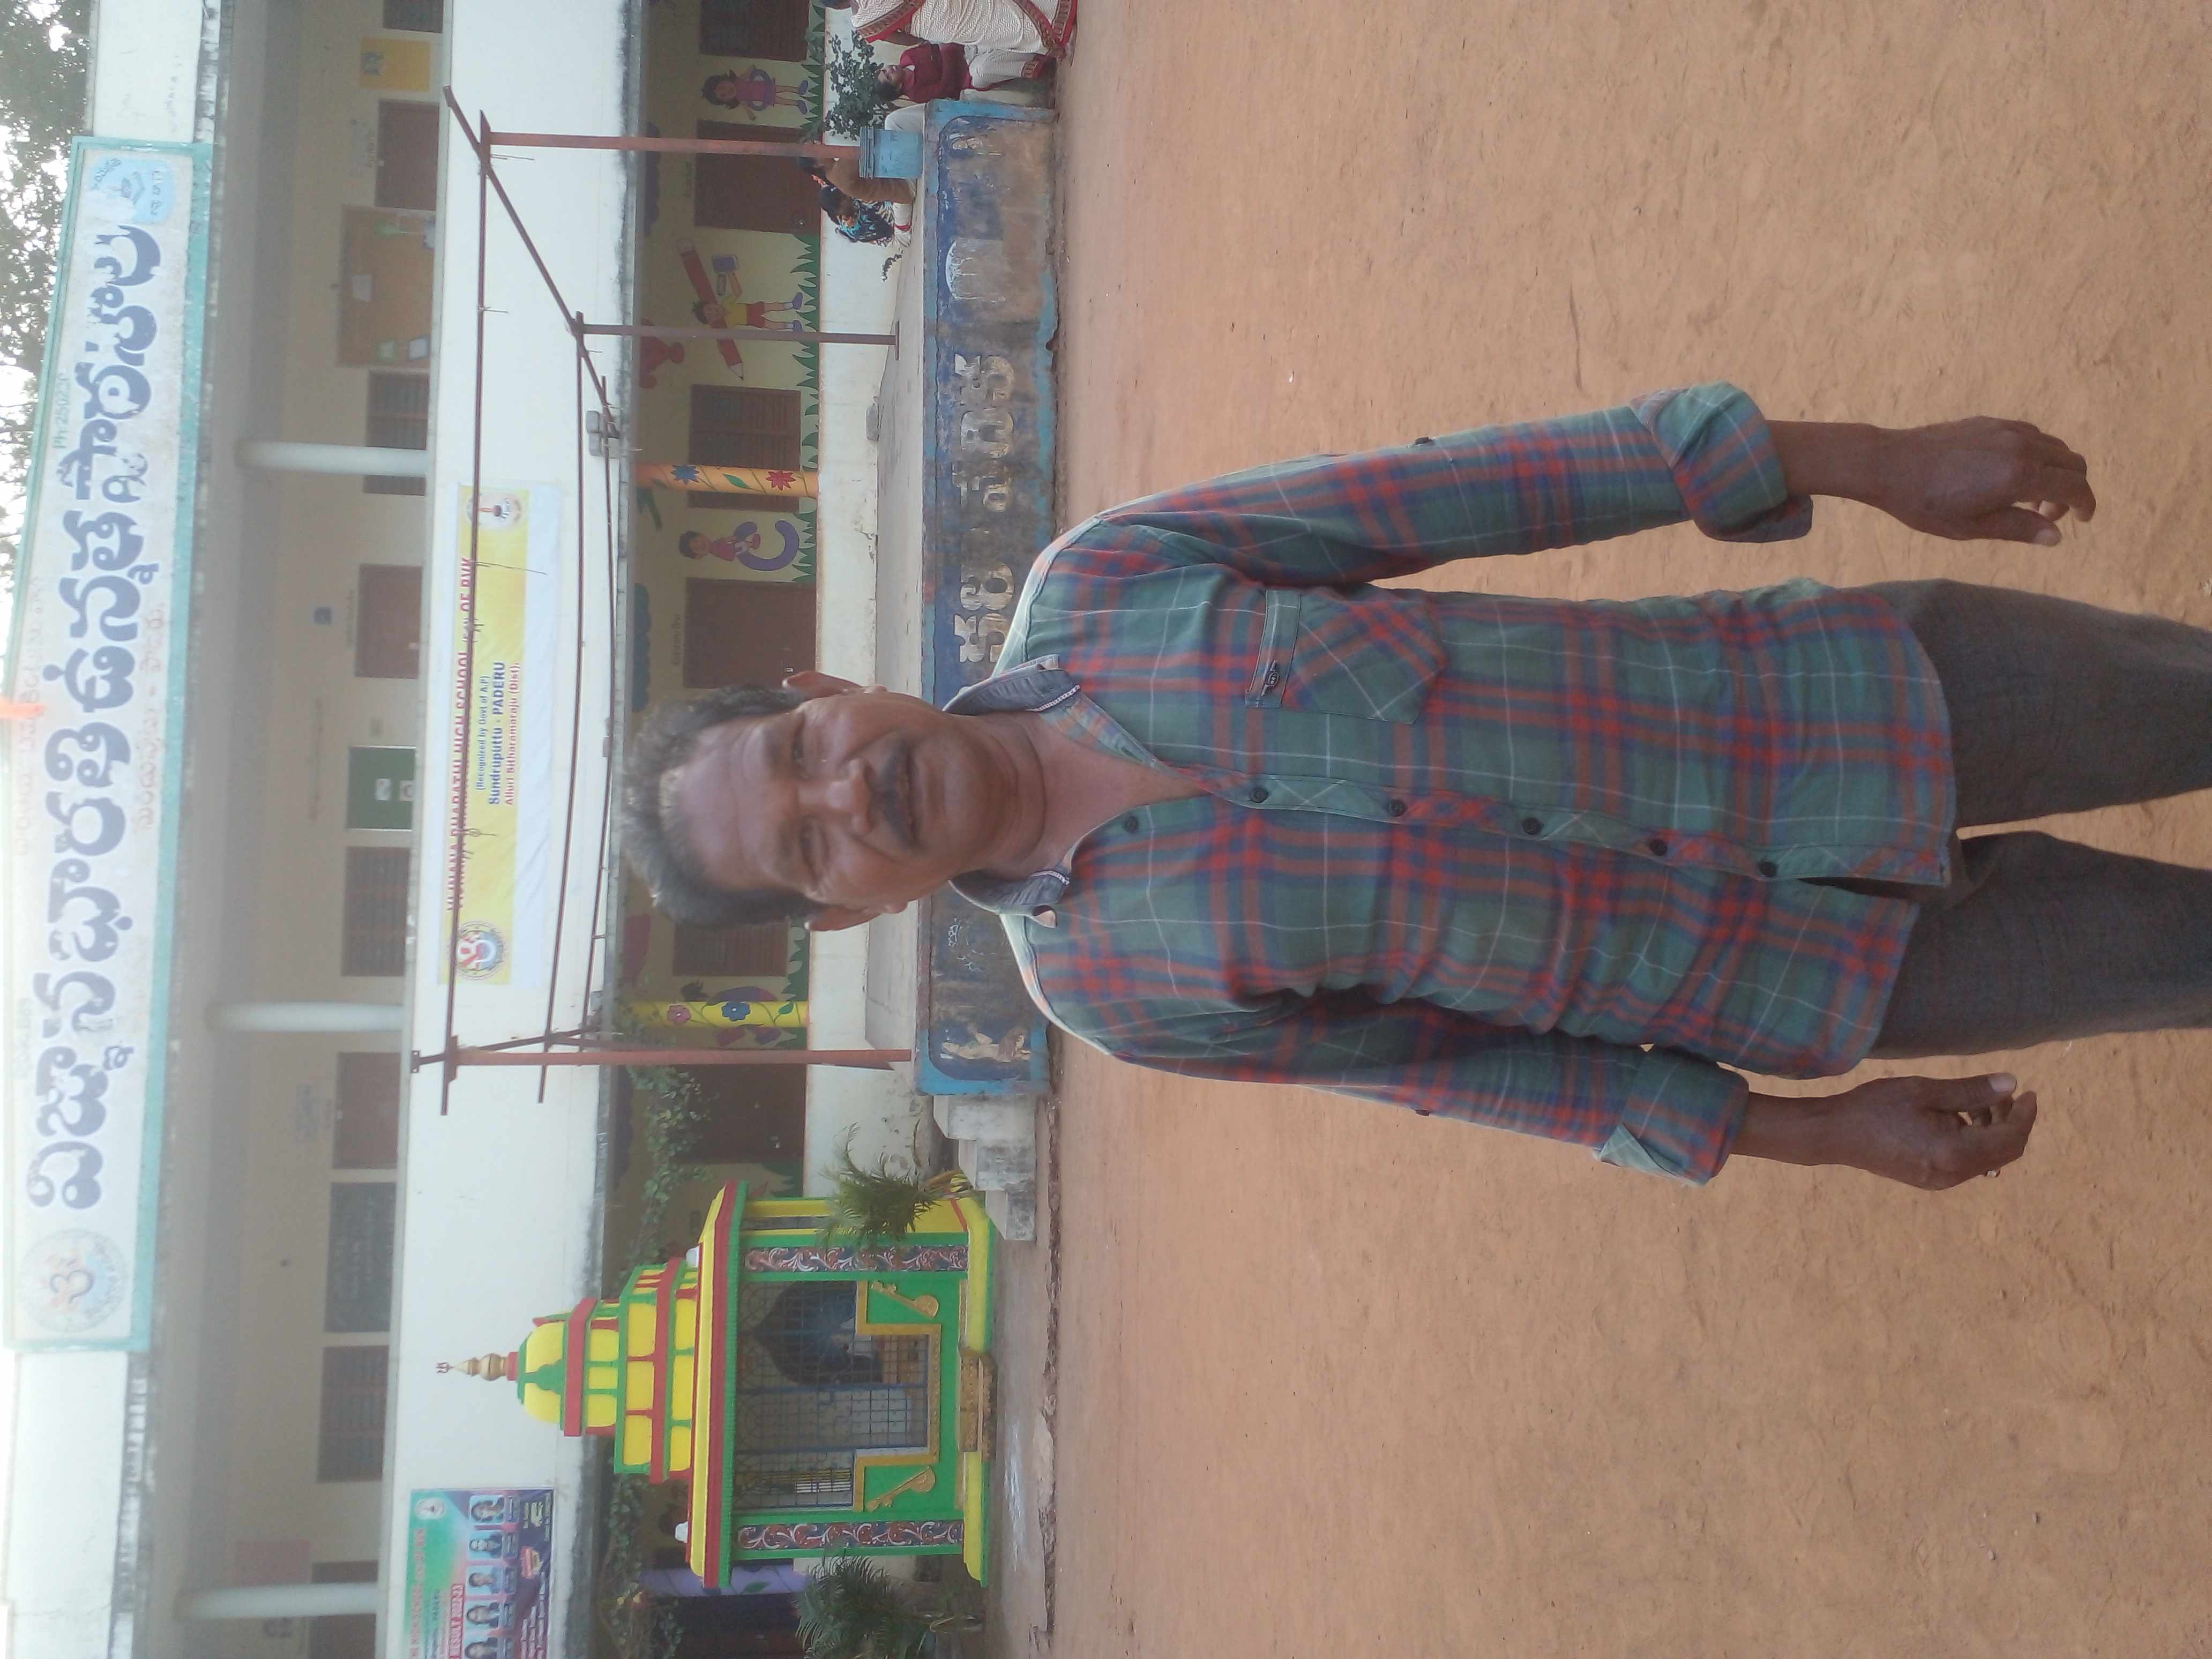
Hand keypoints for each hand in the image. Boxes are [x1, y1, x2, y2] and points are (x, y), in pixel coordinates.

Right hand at [1735, 1073, 2037, 1187]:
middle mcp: (1954, 1174)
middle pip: (2003, 1153)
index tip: (2028, 1091)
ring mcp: (1942, 1180)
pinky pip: (1967, 1162)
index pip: (2010, 1139)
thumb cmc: (1876, 1107)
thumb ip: (1971, 1090)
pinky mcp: (1930, 1179)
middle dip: (2011, 1122)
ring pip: (1986, 1158)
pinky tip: (1956, 1118)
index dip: (2025, 1115)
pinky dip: (1974, 1140)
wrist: (1835, 1135)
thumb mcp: (1925, 1091)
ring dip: (1992, 1130)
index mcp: (1955, 1153)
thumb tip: (2012, 1083)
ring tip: (1978, 1101)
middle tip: (2003, 1092)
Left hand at [1863, 418, 2095, 544]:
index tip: (2082, 521)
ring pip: (2055, 447)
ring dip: (2055, 472)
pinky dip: (2037, 456)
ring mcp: (2006, 429)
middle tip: (2047, 515)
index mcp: (2020, 475)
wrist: (1889, 464)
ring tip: (2027, 499)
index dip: (2086, 505)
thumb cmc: (1925, 503)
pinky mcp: (1991, 422)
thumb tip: (2056, 536)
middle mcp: (2021, 446)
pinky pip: (2032, 436)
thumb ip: (2019, 529)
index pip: (2075, 486)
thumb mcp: (1972, 527)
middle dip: (2072, 490)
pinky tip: (2010, 476)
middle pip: (2073, 462)